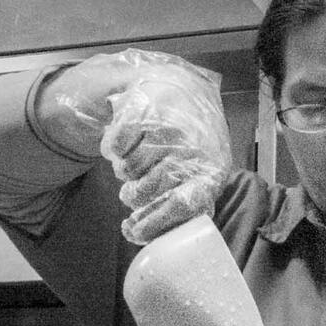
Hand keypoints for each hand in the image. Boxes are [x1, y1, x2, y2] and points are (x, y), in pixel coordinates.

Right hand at [96, 52, 232, 244]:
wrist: (179, 89)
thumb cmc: (190, 143)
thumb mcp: (200, 173)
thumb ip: (186, 202)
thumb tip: (153, 236)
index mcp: (212, 169)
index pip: (183, 205)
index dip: (155, 223)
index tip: (134, 233)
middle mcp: (192, 148)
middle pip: (149, 189)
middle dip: (134, 197)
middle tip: (130, 194)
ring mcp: (166, 128)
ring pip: (129, 170)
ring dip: (125, 172)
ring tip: (135, 164)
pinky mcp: (142, 111)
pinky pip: (116, 147)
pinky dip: (114, 150)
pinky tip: (127, 145)